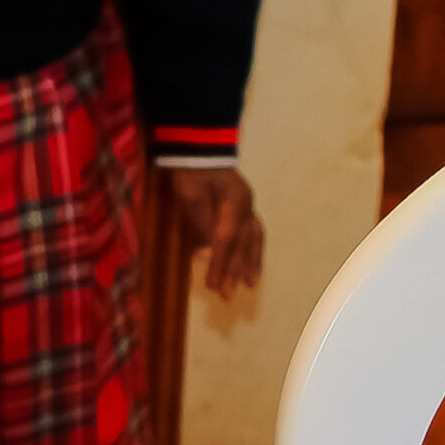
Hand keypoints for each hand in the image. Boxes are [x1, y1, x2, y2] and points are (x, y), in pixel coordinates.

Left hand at [168, 167, 264, 299]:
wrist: (199, 149)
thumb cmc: (190, 171)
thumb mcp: (189, 194)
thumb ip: (199, 222)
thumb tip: (205, 253)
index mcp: (233, 202)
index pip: (225, 240)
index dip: (219, 264)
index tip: (212, 286)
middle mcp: (246, 206)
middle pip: (241, 244)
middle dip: (233, 270)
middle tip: (225, 295)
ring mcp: (249, 206)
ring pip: (253, 240)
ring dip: (250, 263)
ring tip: (249, 285)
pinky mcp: (245, 208)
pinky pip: (254, 233)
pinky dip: (254, 250)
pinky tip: (252, 265)